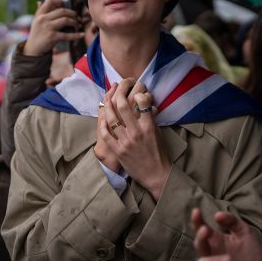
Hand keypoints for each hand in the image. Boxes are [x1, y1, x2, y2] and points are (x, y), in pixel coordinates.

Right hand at [23, 0, 84, 55]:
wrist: (32, 50)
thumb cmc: (37, 35)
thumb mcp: (36, 22)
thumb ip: (40, 12)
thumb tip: (40, 1)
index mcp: (40, 14)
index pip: (50, 1)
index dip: (60, 1)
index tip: (66, 5)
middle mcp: (43, 19)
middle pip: (62, 11)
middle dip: (72, 13)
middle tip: (76, 17)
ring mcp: (48, 28)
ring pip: (65, 20)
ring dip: (74, 22)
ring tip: (77, 24)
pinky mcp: (52, 37)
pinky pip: (67, 35)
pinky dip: (76, 35)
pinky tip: (81, 34)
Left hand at [98, 78, 170, 200]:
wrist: (156, 175)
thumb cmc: (158, 153)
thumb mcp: (158, 133)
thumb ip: (150, 119)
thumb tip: (146, 104)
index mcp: (149, 127)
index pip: (142, 103)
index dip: (139, 93)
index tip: (137, 91)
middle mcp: (136, 132)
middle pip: (123, 106)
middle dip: (120, 92)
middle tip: (119, 86)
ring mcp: (125, 142)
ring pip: (112, 118)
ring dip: (108, 105)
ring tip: (107, 98)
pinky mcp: (118, 151)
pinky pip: (106, 134)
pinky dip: (103, 124)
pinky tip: (103, 117)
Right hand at [192, 208, 261, 260]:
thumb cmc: (251, 253)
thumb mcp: (245, 233)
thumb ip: (232, 222)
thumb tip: (217, 215)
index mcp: (216, 241)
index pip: (202, 228)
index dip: (197, 220)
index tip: (196, 211)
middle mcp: (213, 254)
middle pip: (199, 246)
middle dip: (200, 238)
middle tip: (206, 230)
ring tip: (229, 260)